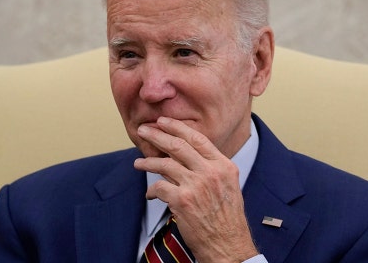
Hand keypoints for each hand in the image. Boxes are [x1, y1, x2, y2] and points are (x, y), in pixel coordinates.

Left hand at [133, 116, 258, 261]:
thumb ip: (211, 168)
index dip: (178, 128)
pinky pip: (159, 187)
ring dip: (148, 162)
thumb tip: (186, 155)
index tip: (163, 122)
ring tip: (139, 163)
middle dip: (157, 135)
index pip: (198, 139)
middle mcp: (211, 172)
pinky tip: (150, 193)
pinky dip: (152, 189)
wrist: (228, 245)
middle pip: (178, 145)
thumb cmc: (227, 219)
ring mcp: (196, 185)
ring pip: (165, 164)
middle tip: (144, 130)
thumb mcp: (228, 186)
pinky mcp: (182, 201)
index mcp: (224, 166)